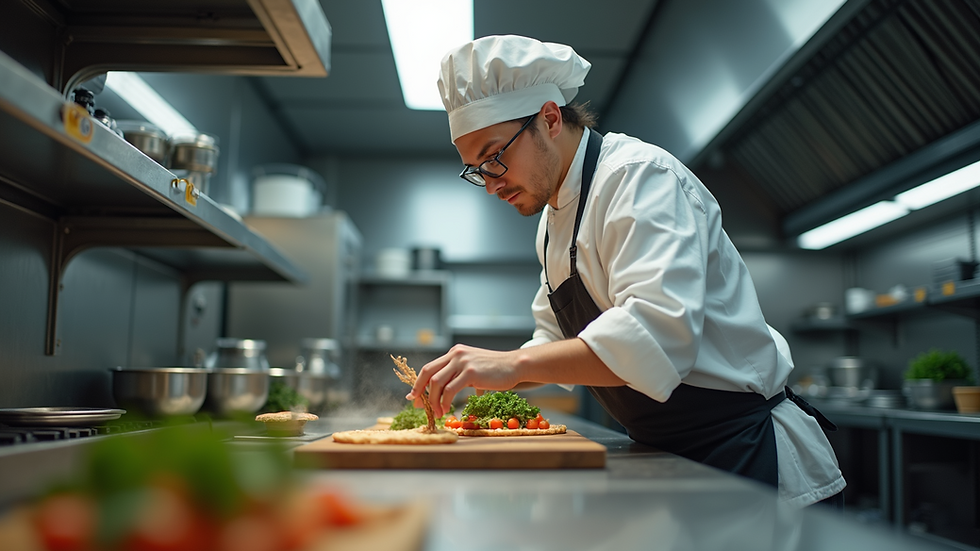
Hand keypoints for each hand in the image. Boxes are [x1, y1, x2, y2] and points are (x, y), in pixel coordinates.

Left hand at [406, 345, 521, 417]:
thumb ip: (458, 374)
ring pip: (437, 382)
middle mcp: (456, 354)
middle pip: (428, 373)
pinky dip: (445, 401)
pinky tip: (446, 409)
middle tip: (419, 405)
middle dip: (420, 391)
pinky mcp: (470, 372)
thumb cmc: (496, 370)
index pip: (429, 367)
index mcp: (454, 353)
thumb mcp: (473, 367)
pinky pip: (450, 389)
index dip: (418, 382)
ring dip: (433, 400)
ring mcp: (463, 362)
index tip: (413, 396)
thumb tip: (445, 392)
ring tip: (437, 413)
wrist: (515, 365)